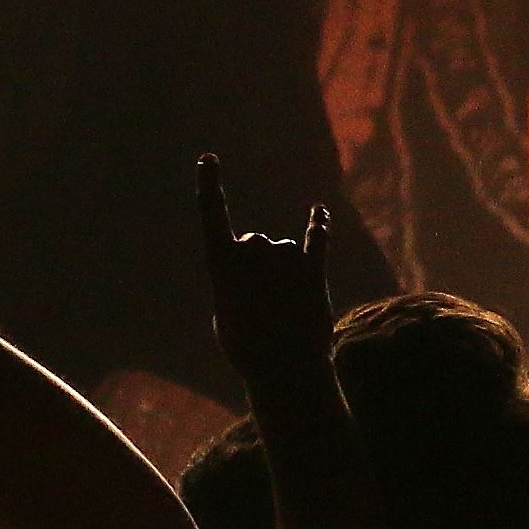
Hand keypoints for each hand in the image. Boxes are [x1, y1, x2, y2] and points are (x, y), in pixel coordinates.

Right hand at [197, 159, 341, 394]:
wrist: (286, 369)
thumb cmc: (248, 349)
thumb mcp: (227, 316)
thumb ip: (236, 285)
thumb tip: (256, 276)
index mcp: (222, 262)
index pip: (212, 214)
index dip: (209, 185)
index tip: (209, 158)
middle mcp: (253, 251)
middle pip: (256, 244)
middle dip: (260, 268)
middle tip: (263, 305)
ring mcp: (285, 257)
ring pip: (286, 252)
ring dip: (287, 275)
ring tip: (286, 309)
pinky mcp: (313, 269)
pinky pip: (317, 240)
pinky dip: (319, 226)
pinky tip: (319, 213)